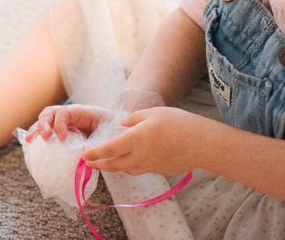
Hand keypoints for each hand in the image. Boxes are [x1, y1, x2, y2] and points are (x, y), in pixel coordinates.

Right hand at [25, 103, 110, 142]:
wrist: (115, 126)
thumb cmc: (112, 127)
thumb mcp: (107, 132)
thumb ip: (97, 142)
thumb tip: (85, 157)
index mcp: (81, 112)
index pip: (64, 113)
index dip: (59, 124)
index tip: (61, 138)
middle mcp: (69, 114)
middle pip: (50, 113)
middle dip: (43, 124)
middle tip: (44, 138)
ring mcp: (64, 121)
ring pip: (45, 120)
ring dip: (36, 129)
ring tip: (29, 141)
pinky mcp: (62, 130)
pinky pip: (48, 130)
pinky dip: (38, 136)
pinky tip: (31, 145)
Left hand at [80, 106, 206, 176]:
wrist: (201, 143)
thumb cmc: (177, 123)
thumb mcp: (152, 113)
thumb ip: (133, 119)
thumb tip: (123, 125)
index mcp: (134, 140)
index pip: (108, 149)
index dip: (94, 154)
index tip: (83, 156)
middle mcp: (139, 156)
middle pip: (114, 164)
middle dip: (99, 164)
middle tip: (89, 163)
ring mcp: (150, 166)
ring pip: (126, 169)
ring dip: (114, 166)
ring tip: (107, 162)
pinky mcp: (160, 170)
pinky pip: (140, 169)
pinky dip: (131, 166)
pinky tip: (131, 161)